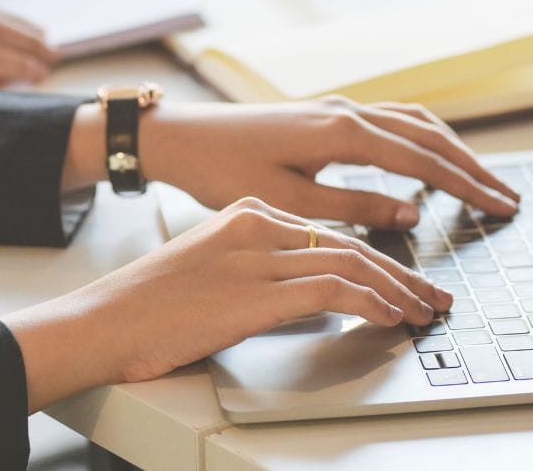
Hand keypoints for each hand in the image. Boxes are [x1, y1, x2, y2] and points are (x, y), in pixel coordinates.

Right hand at [4, 197, 454, 407]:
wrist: (102, 320)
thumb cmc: (147, 307)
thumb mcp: (211, 273)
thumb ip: (259, 273)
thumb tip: (309, 297)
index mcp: (246, 212)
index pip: (329, 231)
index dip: (375, 257)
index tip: (402, 280)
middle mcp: (257, 223)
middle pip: (349, 242)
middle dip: (399, 272)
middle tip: (430, 296)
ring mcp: (258, 253)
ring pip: (351, 262)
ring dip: (397, 289)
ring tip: (422, 312)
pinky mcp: (258, 288)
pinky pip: (334, 288)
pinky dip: (372, 301)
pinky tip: (390, 317)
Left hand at [64, 96, 520, 228]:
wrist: (182, 137)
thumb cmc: (224, 172)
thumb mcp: (289, 203)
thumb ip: (355, 207)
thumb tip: (413, 213)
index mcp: (341, 133)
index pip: (423, 159)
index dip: (467, 184)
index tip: (500, 205)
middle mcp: (346, 111)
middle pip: (429, 135)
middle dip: (472, 166)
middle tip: (507, 197)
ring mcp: (337, 108)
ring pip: (413, 121)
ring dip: (451, 149)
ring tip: (479, 179)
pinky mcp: (326, 114)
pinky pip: (391, 120)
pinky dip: (422, 138)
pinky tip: (427, 157)